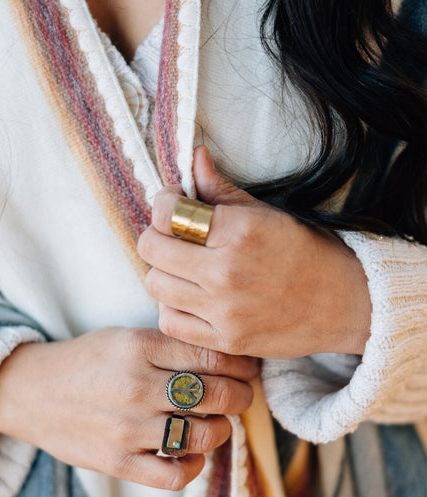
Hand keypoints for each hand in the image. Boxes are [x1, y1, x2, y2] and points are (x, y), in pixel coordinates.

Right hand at [0, 327, 257, 489]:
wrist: (31, 392)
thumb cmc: (86, 361)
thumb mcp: (125, 338)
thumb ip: (170, 346)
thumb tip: (229, 360)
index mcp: (139, 347)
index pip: (212, 355)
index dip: (241, 363)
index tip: (249, 368)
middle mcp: (135, 386)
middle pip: (215, 395)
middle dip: (241, 396)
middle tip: (243, 395)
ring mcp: (127, 428)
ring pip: (202, 436)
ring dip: (221, 430)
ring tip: (217, 423)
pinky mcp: (117, 462)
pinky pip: (174, 475)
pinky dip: (194, 467)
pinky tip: (193, 454)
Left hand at [137, 146, 371, 357]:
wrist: (345, 302)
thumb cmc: (306, 251)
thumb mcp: (265, 213)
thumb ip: (220, 189)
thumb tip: (193, 156)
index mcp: (239, 231)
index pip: (166, 213)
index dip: (162, 204)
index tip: (172, 205)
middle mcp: (227, 272)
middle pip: (152, 249)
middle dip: (155, 236)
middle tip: (171, 236)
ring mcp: (225, 310)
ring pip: (156, 286)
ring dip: (162, 272)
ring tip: (182, 268)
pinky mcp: (226, 340)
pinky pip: (170, 322)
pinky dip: (172, 308)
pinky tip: (189, 298)